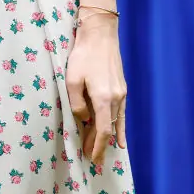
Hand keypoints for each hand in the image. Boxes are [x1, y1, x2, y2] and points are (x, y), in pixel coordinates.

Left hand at [65, 10, 125, 164]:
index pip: (102, 130)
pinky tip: (121, 140)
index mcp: (103, 98)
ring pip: (114, 122)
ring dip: (106, 136)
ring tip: (99, 150)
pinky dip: (120, 128)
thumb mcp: (71, 79)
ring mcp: (121, 94)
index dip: (97, 145)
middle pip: (108, 128)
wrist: (100, 35)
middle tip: (91, 157)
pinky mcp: (122, 88)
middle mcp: (116, 99)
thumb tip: (83, 119)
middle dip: (98, 143)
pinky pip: (121, 114)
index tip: (92, 157)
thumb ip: (77, 103)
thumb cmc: (82, 55)